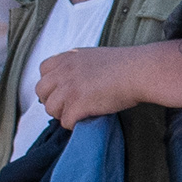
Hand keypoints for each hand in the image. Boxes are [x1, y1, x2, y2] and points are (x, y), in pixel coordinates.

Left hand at [36, 45, 154, 128]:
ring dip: (62, 114)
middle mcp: (64, 71)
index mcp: (68, 57)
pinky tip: (86, 119)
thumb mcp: (94, 57)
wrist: (139, 72)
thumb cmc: (126, 65)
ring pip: (50, 109)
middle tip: (68, 106)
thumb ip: (78, 67)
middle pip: (41, 91)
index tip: (63, 91)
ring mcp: (69, 88)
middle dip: (52, 100)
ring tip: (78, 114)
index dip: (52, 83)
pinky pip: (65, 122)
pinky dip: (74, 124)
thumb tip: (73, 84)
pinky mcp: (77, 104)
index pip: (44, 70)